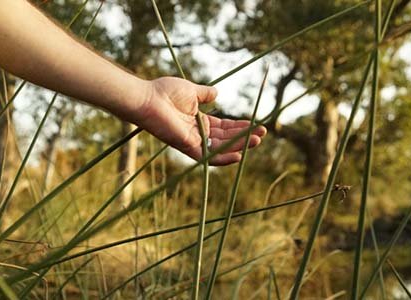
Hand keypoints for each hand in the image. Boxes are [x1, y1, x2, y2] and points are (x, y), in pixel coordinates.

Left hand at [133, 77, 266, 165]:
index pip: (224, 127)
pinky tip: (239, 156)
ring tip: (257, 140)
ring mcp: (192, 142)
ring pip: (221, 148)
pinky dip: (223, 157)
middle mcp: (197, 134)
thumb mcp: (190, 90)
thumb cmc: (163, 92)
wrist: (147, 98)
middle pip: (226, 138)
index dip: (240, 126)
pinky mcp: (187, 147)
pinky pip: (208, 156)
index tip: (258, 123)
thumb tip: (216, 93)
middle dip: (245, 136)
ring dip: (240, 146)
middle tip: (263, 133)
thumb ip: (204, 93)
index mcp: (198, 121)